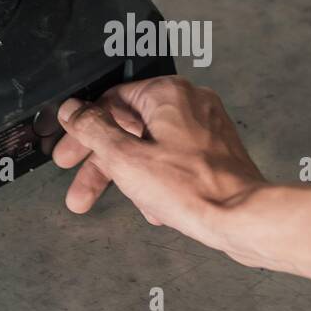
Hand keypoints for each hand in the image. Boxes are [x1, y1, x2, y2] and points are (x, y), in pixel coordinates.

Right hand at [53, 76, 265, 248]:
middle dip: (101, 161)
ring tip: (104, 203)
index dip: (83, 128)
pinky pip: (173, 159)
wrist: (240, 217)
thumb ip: (93, 129)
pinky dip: (156, 179)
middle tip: (79, 181)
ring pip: (151, 146)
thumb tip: (73, 110)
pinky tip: (150, 206)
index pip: (111, 100)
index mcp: (168, 93)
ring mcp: (206, 127)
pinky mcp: (216, 151)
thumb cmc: (191, 188)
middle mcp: (191, 102)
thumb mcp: (125, 157)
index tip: (70, 147)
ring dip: (126, 176)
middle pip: (130, 126)